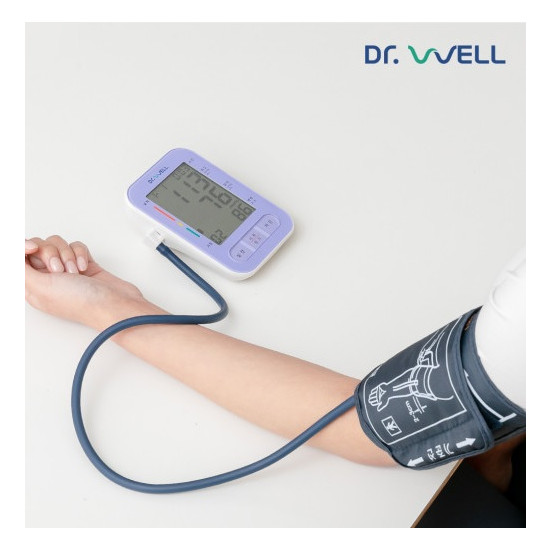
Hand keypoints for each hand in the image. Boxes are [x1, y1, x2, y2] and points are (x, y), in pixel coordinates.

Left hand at [25, 235, 151, 329]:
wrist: (114, 304)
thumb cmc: (81, 303)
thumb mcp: (40, 287)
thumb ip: (19, 269)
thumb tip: (12, 253)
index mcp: (32, 286)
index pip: (18, 257)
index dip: (24, 247)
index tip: (34, 248)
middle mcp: (47, 278)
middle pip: (38, 247)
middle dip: (50, 252)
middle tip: (58, 269)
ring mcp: (66, 270)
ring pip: (58, 244)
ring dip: (67, 254)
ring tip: (74, 271)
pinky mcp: (84, 264)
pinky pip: (76, 247)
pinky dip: (81, 254)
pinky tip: (84, 267)